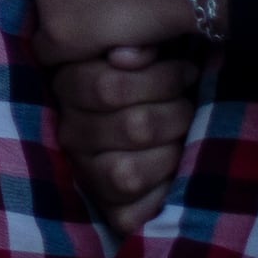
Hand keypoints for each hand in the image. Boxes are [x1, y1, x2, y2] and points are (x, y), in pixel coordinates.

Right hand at [51, 44, 203, 234]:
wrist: (169, 134)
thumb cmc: (159, 85)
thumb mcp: (149, 55)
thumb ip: (139, 44)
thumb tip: (130, 56)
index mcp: (69, 86)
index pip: (108, 85)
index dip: (161, 78)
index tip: (186, 71)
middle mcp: (70, 132)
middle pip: (132, 127)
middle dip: (176, 115)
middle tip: (188, 107)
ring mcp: (85, 172)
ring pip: (127, 172)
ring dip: (171, 154)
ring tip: (184, 140)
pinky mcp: (108, 210)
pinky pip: (131, 213)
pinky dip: (162, 196)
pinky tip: (175, 176)